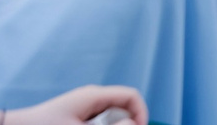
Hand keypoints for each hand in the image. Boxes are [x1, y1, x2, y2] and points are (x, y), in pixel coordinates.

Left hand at [7, 87, 149, 124]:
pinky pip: (95, 124)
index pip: (131, 97)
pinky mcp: (75, 120)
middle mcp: (91, 100)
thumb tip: (135, 124)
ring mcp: (83, 110)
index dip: (141, 114)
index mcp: (94, 95)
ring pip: (109, 120)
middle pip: (122, 110)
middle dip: (123, 124)